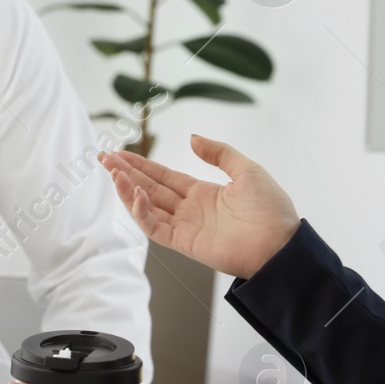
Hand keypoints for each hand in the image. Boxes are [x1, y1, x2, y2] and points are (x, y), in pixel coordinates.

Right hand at [99, 134, 299, 278]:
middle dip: (126, 173)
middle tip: (104, 158)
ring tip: (113, 172)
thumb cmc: (271, 209)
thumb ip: (218, 153)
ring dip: (128, 190)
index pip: (164, 176)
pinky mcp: (185, 243)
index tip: (120, 153)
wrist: (281, 245)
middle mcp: (190, 209)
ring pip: (147, 207)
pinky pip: (156, 228)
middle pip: (149, 188)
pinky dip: (142, 212)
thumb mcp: (246, 170)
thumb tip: (191, 138)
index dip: (141, 165)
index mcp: (203, 192)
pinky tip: (135, 194)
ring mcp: (185, 227)